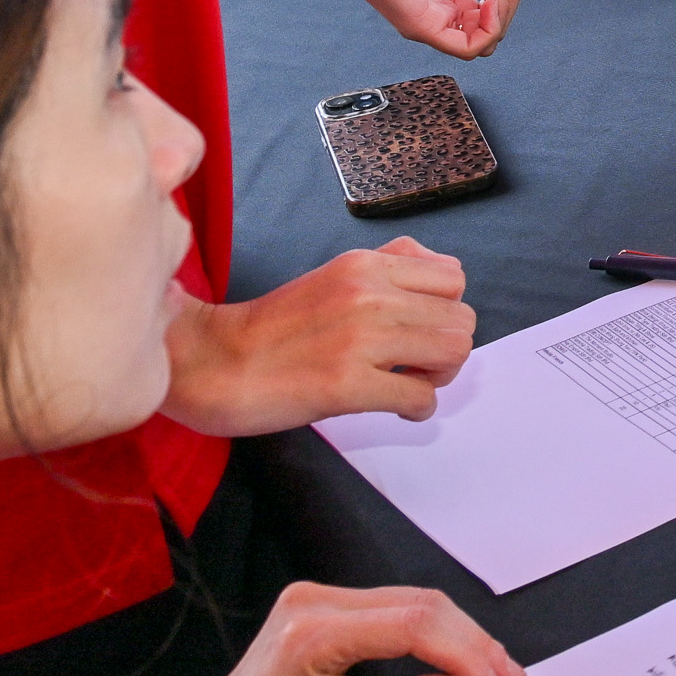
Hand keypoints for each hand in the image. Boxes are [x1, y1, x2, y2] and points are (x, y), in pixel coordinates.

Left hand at [70, 583, 520, 675]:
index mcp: (310, 632)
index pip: (411, 625)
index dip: (464, 653)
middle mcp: (314, 601)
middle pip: (419, 605)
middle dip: (471, 643)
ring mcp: (319, 597)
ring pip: (413, 602)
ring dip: (458, 636)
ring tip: (492, 672)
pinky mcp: (327, 606)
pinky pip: (395, 607)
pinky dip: (432, 632)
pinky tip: (457, 655)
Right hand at [164, 241, 474, 436]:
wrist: (213, 363)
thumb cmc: (272, 328)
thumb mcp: (334, 275)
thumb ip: (387, 267)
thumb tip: (438, 270)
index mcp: (367, 265)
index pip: (453, 277)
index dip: (446, 309)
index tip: (421, 330)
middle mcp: (369, 294)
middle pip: (462, 320)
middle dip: (447, 349)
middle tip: (418, 366)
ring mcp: (359, 339)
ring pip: (452, 352)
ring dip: (439, 377)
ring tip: (409, 384)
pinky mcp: (346, 384)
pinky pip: (419, 398)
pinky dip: (418, 410)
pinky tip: (394, 409)